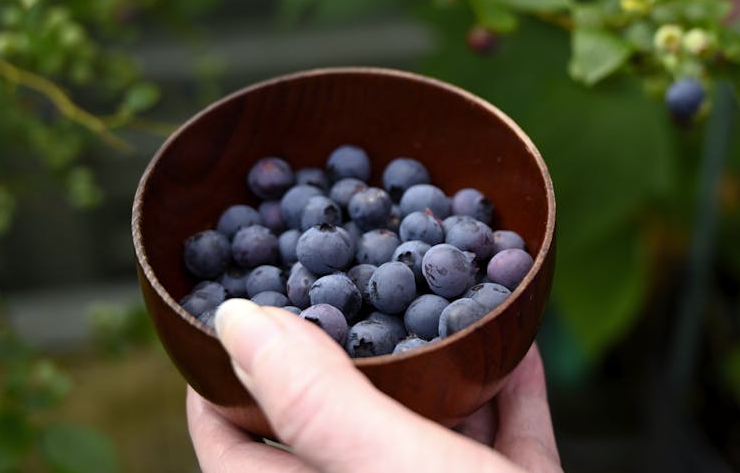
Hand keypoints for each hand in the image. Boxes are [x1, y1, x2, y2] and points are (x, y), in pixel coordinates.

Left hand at [187, 298, 561, 472]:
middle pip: (337, 428)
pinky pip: (502, 448)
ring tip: (435, 305)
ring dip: (436, 372)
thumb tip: (230, 324)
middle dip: (344, 356)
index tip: (232, 315)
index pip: (232, 450)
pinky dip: (508, 402)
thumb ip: (314, 401)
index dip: (221, 382)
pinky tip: (518, 354)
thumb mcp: (391, 471)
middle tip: (341, 286)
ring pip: (425, 433)